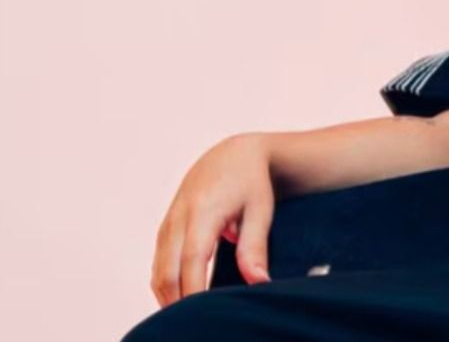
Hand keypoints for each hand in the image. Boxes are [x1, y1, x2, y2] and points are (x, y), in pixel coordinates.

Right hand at [151, 133, 275, 306]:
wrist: (235, 153)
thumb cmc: (252, 182)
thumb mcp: (261, 210)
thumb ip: (255, 247)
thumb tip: (258, 282)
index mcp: (203, 211)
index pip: (192, 260)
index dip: (193, 291)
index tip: (201, 314)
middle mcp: (179, 217)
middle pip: (167, 271)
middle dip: (176, 302)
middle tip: (192, 326)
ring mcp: (169, 221)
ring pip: (158, 270)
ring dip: (168, 296)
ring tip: (186, 319)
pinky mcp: (166, 226)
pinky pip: (159, 262)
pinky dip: (165, 283)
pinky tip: (180, 300)